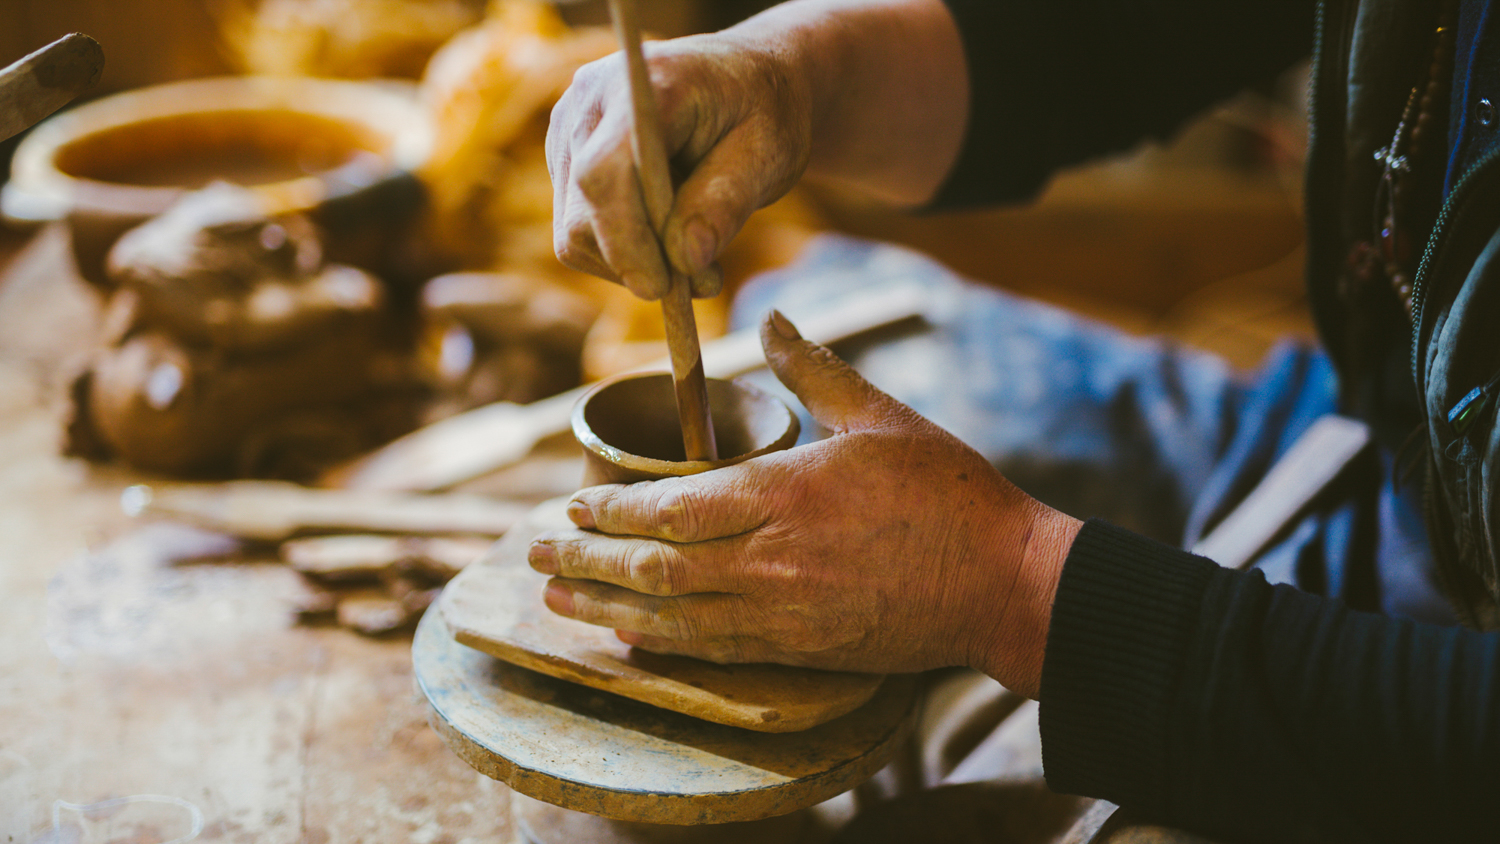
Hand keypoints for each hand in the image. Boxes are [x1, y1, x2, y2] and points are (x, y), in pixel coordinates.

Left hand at [527, 311, 1080, 696]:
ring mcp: (782, 611)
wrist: (1003, 583)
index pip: (670, 506)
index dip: (611, 509)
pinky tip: (628, 638)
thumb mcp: (880, 416)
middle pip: (653, 566)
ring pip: (670, 615)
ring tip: (555, 599)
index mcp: (783, 494)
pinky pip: (713, 651)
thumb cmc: (949, 494)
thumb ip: (814, 370)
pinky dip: (661, 643)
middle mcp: (769, 558)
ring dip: (605, 607)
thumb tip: (773, 321)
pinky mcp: (800, 649)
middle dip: (585, 559)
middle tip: (533, 551)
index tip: (572, 502)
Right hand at [545, 32, 812, 299]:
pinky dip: (620, 251)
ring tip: (693, 257)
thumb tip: (685, 261)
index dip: (624, 238)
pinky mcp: (565, 158)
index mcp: (645, 83)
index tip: (661, 287)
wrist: (744, 82)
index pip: (603, 171)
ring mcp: (568, 128)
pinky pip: (576, 231)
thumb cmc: (763, 111)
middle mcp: (590, 100)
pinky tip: (666, 236)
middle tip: (703, 281)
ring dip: (630, 263)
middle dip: (636, 262)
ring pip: (573, 231)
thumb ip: (726, 202)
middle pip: (581, 212)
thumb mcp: (768, 153)